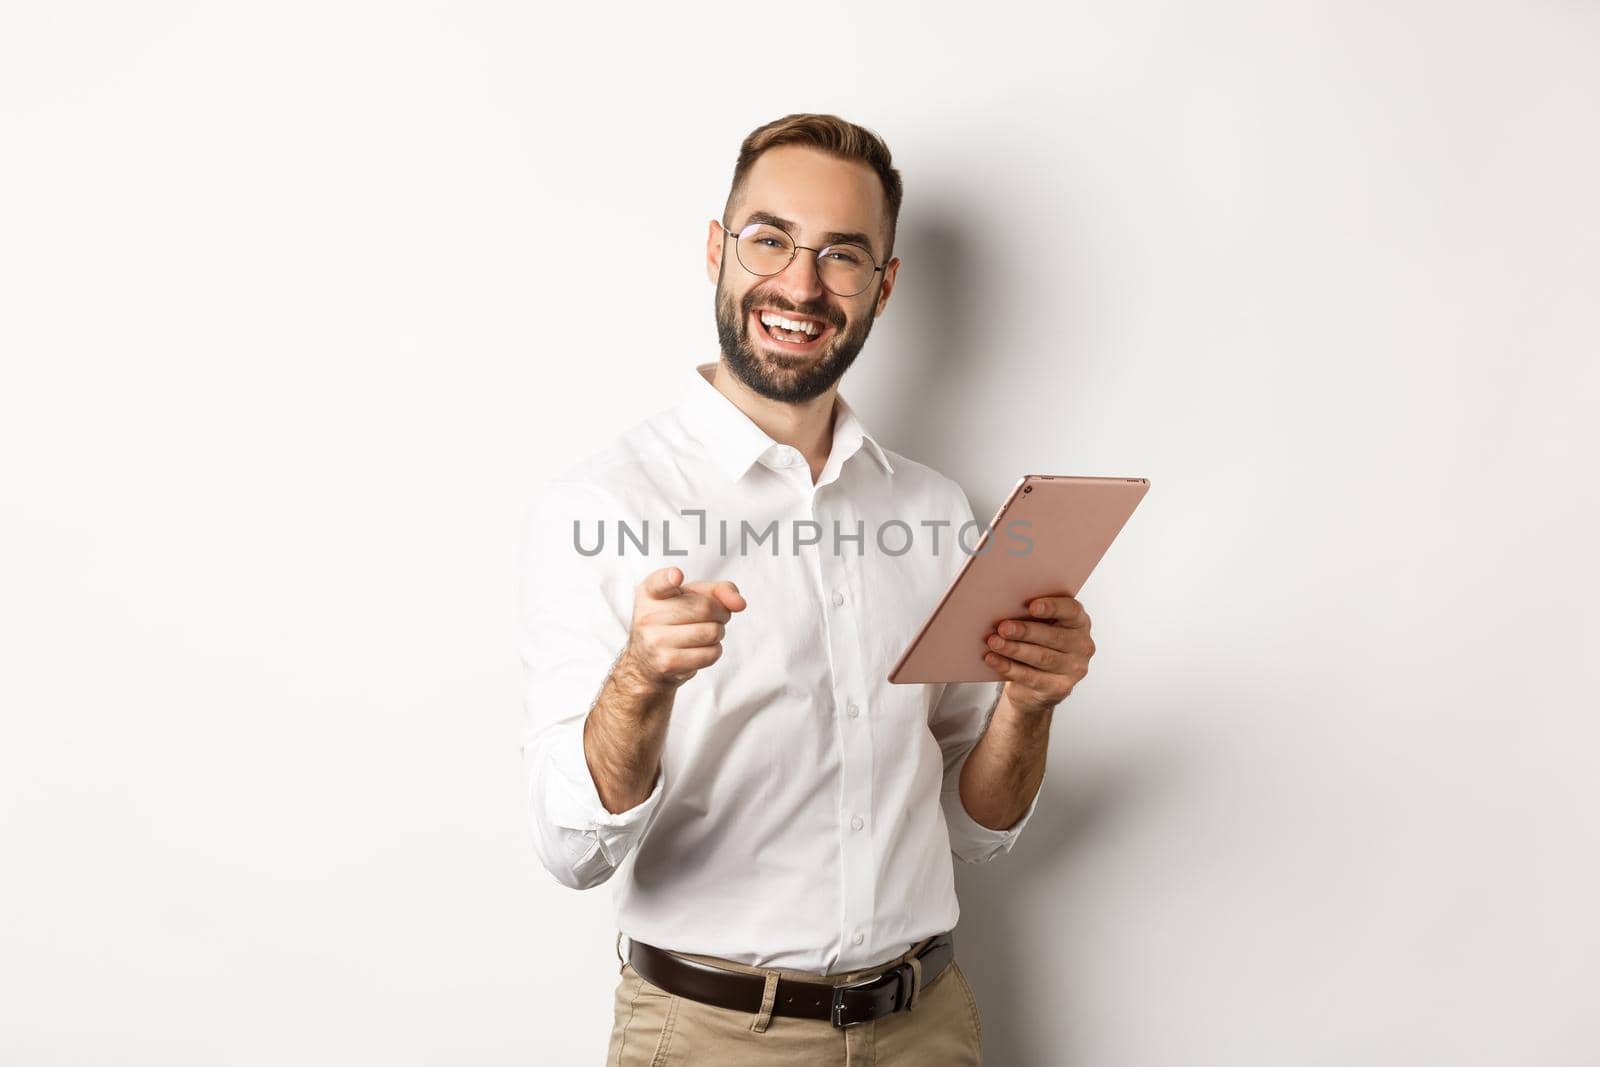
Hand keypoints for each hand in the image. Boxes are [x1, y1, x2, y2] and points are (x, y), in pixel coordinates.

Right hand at [623, 565, 746, 689]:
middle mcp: (647, 615)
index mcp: (649, 593)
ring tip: (705, 632)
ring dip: (718, 632)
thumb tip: (739, 603)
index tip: (677, 576)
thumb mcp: (692, 596)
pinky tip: (700, 648)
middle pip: (705, 608)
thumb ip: (719, 590)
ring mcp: (655, 641)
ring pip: (711, 632)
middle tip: (715, 616)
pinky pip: (711, 654)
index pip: (659, 582)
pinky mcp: (667, 663)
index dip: (669, 578)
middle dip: (720, 612)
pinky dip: (714, 650)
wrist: (648, 661)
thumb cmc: (675, 619)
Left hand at [982, 594, 1094, 714]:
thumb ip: (1031, 615)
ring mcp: (1073, 669)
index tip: (1032, 606)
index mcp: (1079, 622)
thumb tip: (1004, 605)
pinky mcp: (1059, 688)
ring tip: (994, 642)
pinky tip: (993, 659)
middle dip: (1025, 631)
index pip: (1071, 610)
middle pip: (1054, 636)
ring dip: (1014, 649)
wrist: (1037, 683)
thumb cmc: (1036, 643)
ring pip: (1042, 658)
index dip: (1052, 607)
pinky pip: (1031, 677)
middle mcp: (1081, 645)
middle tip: (1003, 627)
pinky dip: (1008, 667)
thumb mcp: (1039, 625)